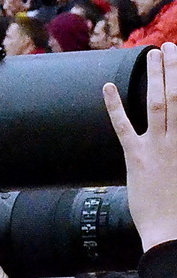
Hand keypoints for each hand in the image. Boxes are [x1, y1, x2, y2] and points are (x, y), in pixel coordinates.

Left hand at [105, 42, 176, 249]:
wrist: (172, 231)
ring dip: (155, 77)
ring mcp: (158, 147)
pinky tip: (107, 87)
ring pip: (158, 103)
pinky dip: (114, 106)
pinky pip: (122, 126)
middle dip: (174, 69)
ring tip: (152, 54)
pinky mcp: (135, 158)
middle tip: (170, 47)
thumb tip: (174, 131)